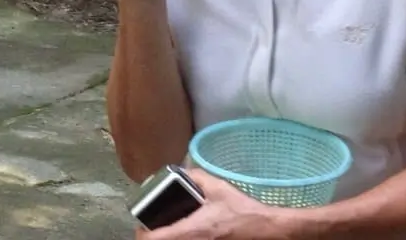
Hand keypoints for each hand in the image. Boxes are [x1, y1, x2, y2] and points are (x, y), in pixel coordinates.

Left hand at [137, 170, 293, 239]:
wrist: (265, 229)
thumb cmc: (242, 210)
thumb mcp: (218, 187)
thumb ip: (196, 177)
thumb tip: (182, 171)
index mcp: (192, 230)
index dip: (142, 235)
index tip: (141, 227)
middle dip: (153, 238)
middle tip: (151, 229)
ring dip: (167, 239)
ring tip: (165, 230)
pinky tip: (184, 233)